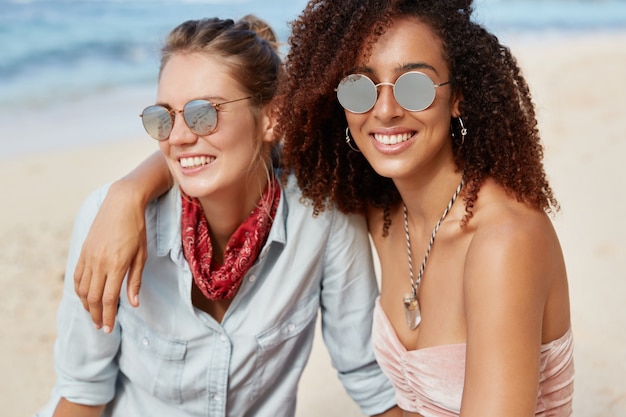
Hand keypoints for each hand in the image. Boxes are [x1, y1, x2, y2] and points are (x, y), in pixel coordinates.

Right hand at [73, 180, 147, 331]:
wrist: (121, 204)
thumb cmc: (136, 229)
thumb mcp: (141, 255)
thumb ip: (135, 280)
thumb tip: (133, 304)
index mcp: (116, 265)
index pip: (108, 299)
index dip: (108, 316)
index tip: (109, 328)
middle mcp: (99, 263)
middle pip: (93, 298)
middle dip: (96, 315)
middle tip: (101, 328)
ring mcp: (89, 257)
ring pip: (82, 289)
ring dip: (86, 305)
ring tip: (93, 316)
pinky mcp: (83, 251)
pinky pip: (77, 275)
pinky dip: (79, 290)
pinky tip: (84, 297)